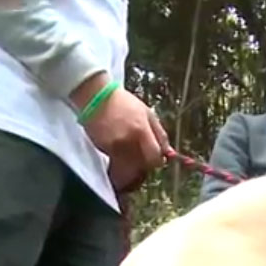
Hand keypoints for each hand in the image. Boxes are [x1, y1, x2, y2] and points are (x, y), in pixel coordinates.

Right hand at [73, 73, 170, 191]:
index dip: (157, 161)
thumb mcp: (147, 113)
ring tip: (131, 157)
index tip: (156, 158)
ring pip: (127, 169)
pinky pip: (114, 164)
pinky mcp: (102, 148)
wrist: (95, 96)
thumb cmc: (124, 103)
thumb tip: (170, 153)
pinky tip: (119, 154)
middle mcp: (128, 141)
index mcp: (141, 131)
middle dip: (145, 165)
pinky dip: (119, 164)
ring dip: (132, 168)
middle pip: (142, 166)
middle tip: (144, 158)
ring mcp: (113, 146)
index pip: (154, 157)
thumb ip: (160, 134)